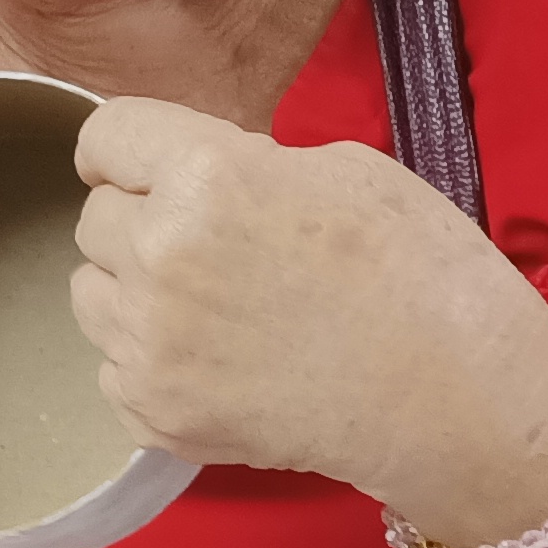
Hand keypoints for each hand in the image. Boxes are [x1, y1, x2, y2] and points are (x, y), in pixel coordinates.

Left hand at [67, 101, 547, 539]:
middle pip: (95, 218)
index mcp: (207, 177)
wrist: (456, 398)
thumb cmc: (421, 274)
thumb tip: (189, 173)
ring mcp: (151, 343)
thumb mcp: (344, 170)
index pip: (106, 135)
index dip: (128, 149)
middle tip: (213, 246)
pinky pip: (113, 365)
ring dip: (134, 291)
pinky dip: (153, 361)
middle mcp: (161, 256)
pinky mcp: (154, 412)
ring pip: (92, 294)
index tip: (142, 167)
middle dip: (142, 221)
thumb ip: (242, 162)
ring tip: (216, 306)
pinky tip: (222, 361)